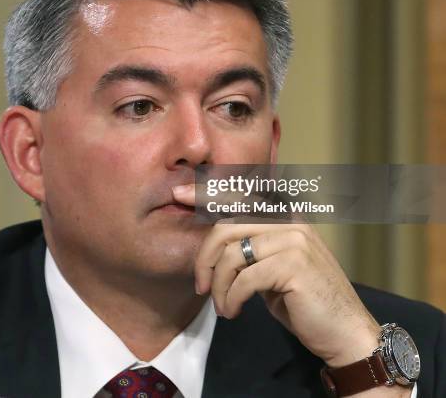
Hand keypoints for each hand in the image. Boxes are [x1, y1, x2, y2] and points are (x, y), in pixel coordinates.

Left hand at [173, 185, 380, 367]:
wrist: (345, 331)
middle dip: (204, 257)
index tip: (179, 194)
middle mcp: (289, 221)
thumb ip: (250, 247)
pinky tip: (233, 311)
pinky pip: (245, 278)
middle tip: (201, 285)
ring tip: (221, 305)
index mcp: (283, 216)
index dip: (207, 193)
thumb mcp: (272, 266)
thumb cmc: (304, 301)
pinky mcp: (294, 265)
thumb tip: (214, 242)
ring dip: (219, 285)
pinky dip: (231, 298)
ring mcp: (294, 241)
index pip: (239, 197)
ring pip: (232, 255)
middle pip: (227, 226)